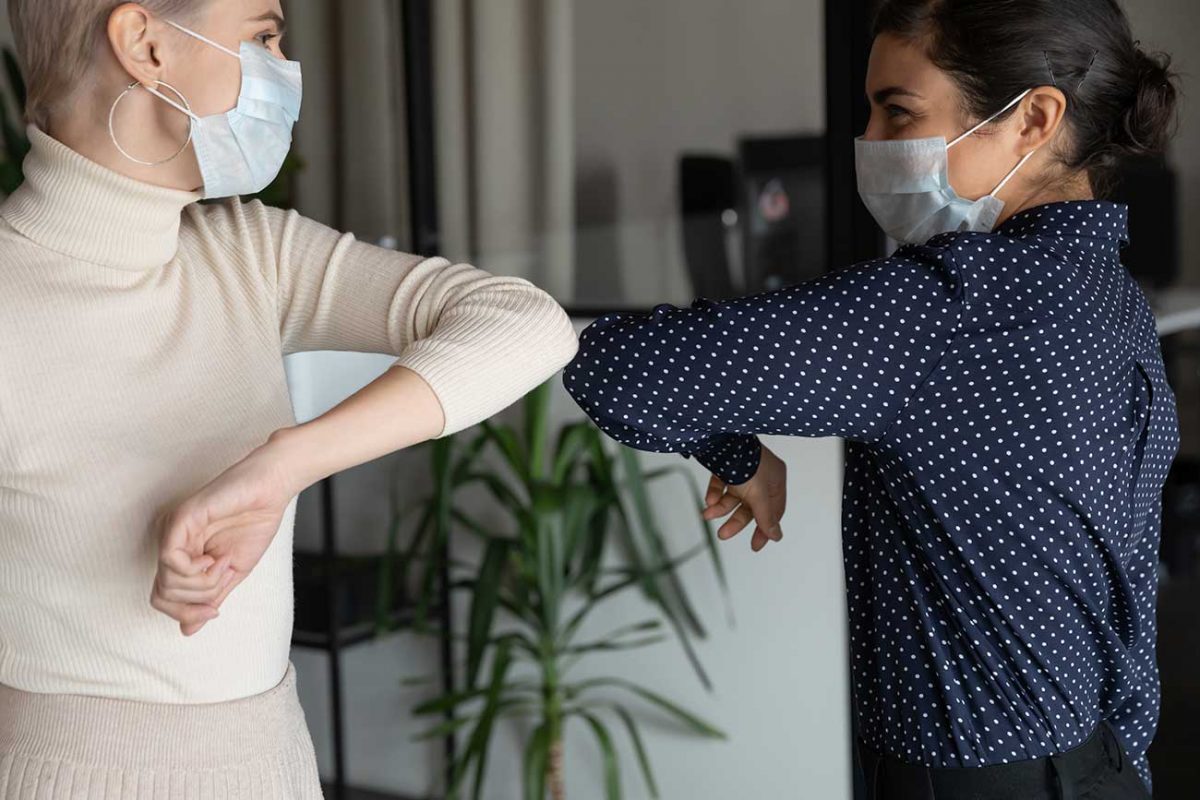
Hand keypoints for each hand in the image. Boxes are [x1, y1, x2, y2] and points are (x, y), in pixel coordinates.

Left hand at [150, 432, 299, 635]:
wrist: (271, 491)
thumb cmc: (256, 522)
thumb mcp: (234, 573)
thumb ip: (210, 598)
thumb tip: (186, 632)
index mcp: (181, 555)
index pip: (163, 598)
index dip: (186, 614)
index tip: (214, 611)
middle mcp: (170, 543)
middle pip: (162, 595)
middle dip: (196, 599)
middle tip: (222, 577)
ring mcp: (172, 531)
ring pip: (167, 581)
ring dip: (201, 583)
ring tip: (221, 563)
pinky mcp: (179, 520)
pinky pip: (170, 561)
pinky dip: (195, 570)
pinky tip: (214, 558)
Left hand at [702, 443, 785, 551]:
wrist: (721, 439)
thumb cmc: (745, 463)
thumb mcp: (758, 495)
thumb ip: (765, 517)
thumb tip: (776, 536)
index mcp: (775, 480)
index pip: (774, 511)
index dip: (765, 529)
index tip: (755, 545)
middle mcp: (761, 476)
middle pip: (751, 507)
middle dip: (735, 521)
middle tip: (722, 534)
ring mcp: (743, 470)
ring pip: (733, 497)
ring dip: (720, 508)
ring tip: (707, 514)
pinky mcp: (726, 465)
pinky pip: (721, 484)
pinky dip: (715, 493)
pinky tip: (709, 499)